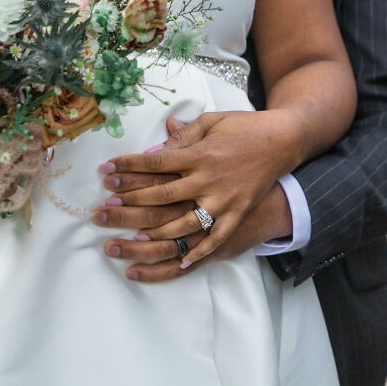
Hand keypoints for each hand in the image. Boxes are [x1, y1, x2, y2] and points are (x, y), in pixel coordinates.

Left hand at [98, 111, 300, 266]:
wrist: (283, 141)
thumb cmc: (244, 128)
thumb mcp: (212, 122)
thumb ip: (183, 135)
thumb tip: (154, 148)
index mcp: (199, 154)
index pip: (154, 162)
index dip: (127, 166)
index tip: (105, 171)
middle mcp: (208, 179)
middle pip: (160, 195)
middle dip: (129, 202)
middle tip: (103, 208)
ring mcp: (223, 200)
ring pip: (182, 224)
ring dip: (152, 233)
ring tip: (127, 240)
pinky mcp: (237, 214)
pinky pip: (215, 238)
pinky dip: (198, 253)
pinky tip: (179, 264)